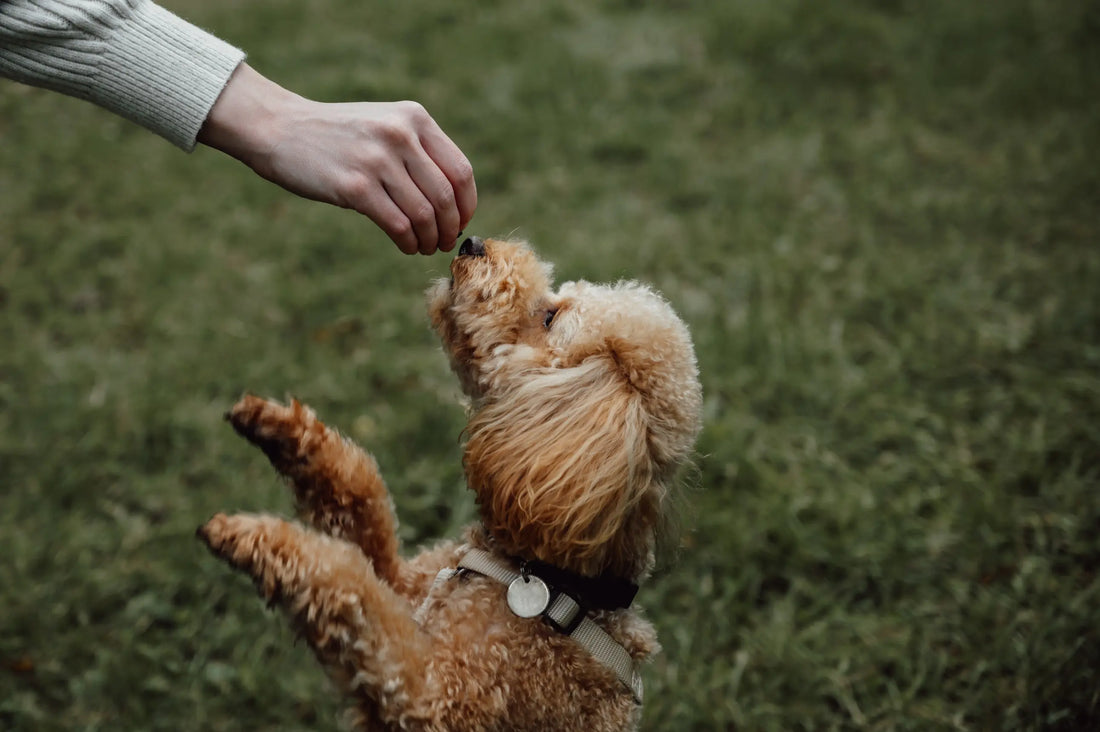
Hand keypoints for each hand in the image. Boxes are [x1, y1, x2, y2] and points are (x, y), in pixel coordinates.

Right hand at [198, 64, 475, 254]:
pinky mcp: (355, 186)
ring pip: (424, 214)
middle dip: (451, 227)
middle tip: (445, 243)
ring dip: (430, 239)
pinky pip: (398, 225)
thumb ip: (417, 152)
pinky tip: (406, 246)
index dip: (467, 204)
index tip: (462, 221)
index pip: (460, 170)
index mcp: (414, 118)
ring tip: (424, 247)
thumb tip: (451, 203)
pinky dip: (408, 242)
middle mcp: (400, 135)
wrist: (279, 128)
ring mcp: (377, 160)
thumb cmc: (336, 135)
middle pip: (446, 197)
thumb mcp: (384, 125)